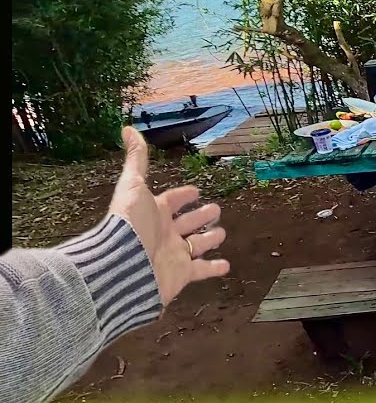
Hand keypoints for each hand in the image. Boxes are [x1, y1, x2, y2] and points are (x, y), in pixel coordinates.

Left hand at [108, 127, 229, 304]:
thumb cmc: (130, 224)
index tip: (195, 191)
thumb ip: (136, 160)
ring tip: (221, 233)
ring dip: (209, 239)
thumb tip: (127, 128)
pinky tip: (225, 265)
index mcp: (154, 212)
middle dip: (201, 215)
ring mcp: (174, 254)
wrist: (123, 265)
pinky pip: (202, 270)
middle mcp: (164, 233)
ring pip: (197, 244)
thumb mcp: (133, 186)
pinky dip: (214, 268)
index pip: (172, 201)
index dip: (183, 196)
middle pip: (187, 222)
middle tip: (216, 210)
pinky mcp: (182, 274)